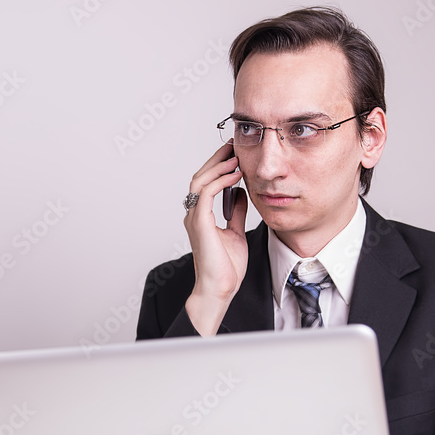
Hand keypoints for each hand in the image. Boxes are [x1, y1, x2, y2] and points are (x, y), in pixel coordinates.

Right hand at [183, 142, 248, 335]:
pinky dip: (220, 180)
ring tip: (235, 155)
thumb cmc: (226, 268)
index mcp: (201, 216)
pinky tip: (235, 174)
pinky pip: (207, 193)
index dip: (219, 166)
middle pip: (201, 176)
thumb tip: (239, 193)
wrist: (219, 289)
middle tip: (233, 145)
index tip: (234, 154)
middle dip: (217, 159)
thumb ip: (235, 212)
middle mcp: (194, 214)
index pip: (206, 182)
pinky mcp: (200, 223)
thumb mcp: (236, 232)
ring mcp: (195, 218)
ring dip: (218, 165)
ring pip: (200, 180)